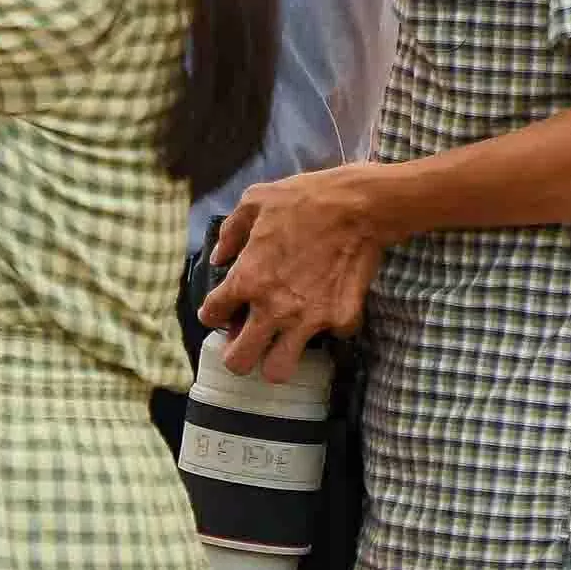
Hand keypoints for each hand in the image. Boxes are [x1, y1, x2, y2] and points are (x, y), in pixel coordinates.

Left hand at [200, 168, 389, 380]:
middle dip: (238, 354)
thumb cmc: (305, 198)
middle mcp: (272, 307)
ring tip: (282, 342)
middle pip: (239, 362)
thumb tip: (219, 256)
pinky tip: (329, 307)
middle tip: (249, 339)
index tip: (224, 308)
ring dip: (277, 359)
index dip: (214, 313)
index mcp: (247, 278)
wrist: (358, 205)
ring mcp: (307, 319)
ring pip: (277, 371)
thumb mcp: (256, 200)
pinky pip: (331, 338)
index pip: (212, 315)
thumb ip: (231, 230)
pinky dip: (330, 327)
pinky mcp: (340, 320)